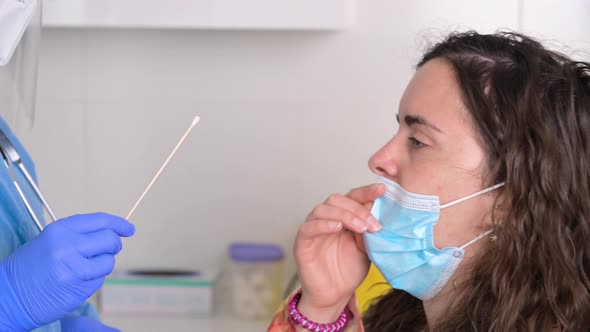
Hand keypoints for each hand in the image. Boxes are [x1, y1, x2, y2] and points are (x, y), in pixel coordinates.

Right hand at [0, 213, 134, 330]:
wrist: (10, 295)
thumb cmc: (31, 266)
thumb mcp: (51, 240)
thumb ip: (79, 234)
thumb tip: (112, 232)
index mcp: (61, 230)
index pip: (101, 221)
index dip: (119, 224)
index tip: (129, 229)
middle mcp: (68, 246)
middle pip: (110, 240)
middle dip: (113, 246)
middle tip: (106, 251)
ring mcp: (73, 268)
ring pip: (108, 262)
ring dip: (103, 265)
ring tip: (85, 268)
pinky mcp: (78, 288)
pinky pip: (99, 280)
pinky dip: (93, 280)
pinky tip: (77, 281)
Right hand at [294, 183, 384, 320]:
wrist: (335, 294)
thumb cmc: (349, 269)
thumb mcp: (366, 246)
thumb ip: (369, 228)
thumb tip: (379, 207)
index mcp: (343, 216)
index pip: (353, 196)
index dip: (366, 191)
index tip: (382, 190)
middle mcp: (327, 218)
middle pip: (338, 199)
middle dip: (358, 208)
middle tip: (373, 223)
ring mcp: (313, 228)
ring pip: (323, 209)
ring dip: (345, 215)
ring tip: (361, 228)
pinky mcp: (302, 241)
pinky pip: (309, 227)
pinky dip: (323, 224)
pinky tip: (337, 228)